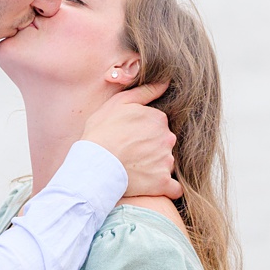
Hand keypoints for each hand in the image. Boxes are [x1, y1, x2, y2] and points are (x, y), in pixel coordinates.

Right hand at [80, 82, 180, 198]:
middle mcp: (167, 138)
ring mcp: (167, 161)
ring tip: (134, 169)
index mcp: (158, 119)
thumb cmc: (101, 133)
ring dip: (155, 166)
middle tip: (130, 153)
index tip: (129, 136)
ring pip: (167, 162)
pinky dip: (167, 187)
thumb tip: (166, 82)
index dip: (143, 130)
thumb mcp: (117, 104)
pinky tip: (154, 186)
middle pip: (164, 143)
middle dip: (151, 148)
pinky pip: (174, 188)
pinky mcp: (163, 182)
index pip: (157, 124)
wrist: (95, 165)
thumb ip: (144, 92)